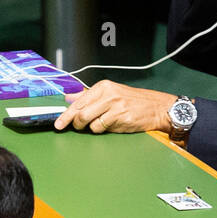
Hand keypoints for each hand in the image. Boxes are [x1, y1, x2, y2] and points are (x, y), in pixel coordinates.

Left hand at [54, 82, 176, 134]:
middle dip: (77, 124)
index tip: (58, 124)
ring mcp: (116, 106)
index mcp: (104, 87)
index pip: (78, 102)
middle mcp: (109, 94)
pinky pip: (103, 129)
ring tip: (102, 124)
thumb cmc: (134, 101)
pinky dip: (104, 130)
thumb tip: (68, 97)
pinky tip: (113, 125)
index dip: (66, 115)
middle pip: (81, 114)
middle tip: (79, 127)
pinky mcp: (122, 118)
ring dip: (92, 128)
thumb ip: (89, 96)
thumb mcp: (111, 93)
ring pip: (91, 124)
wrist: (157, 107)